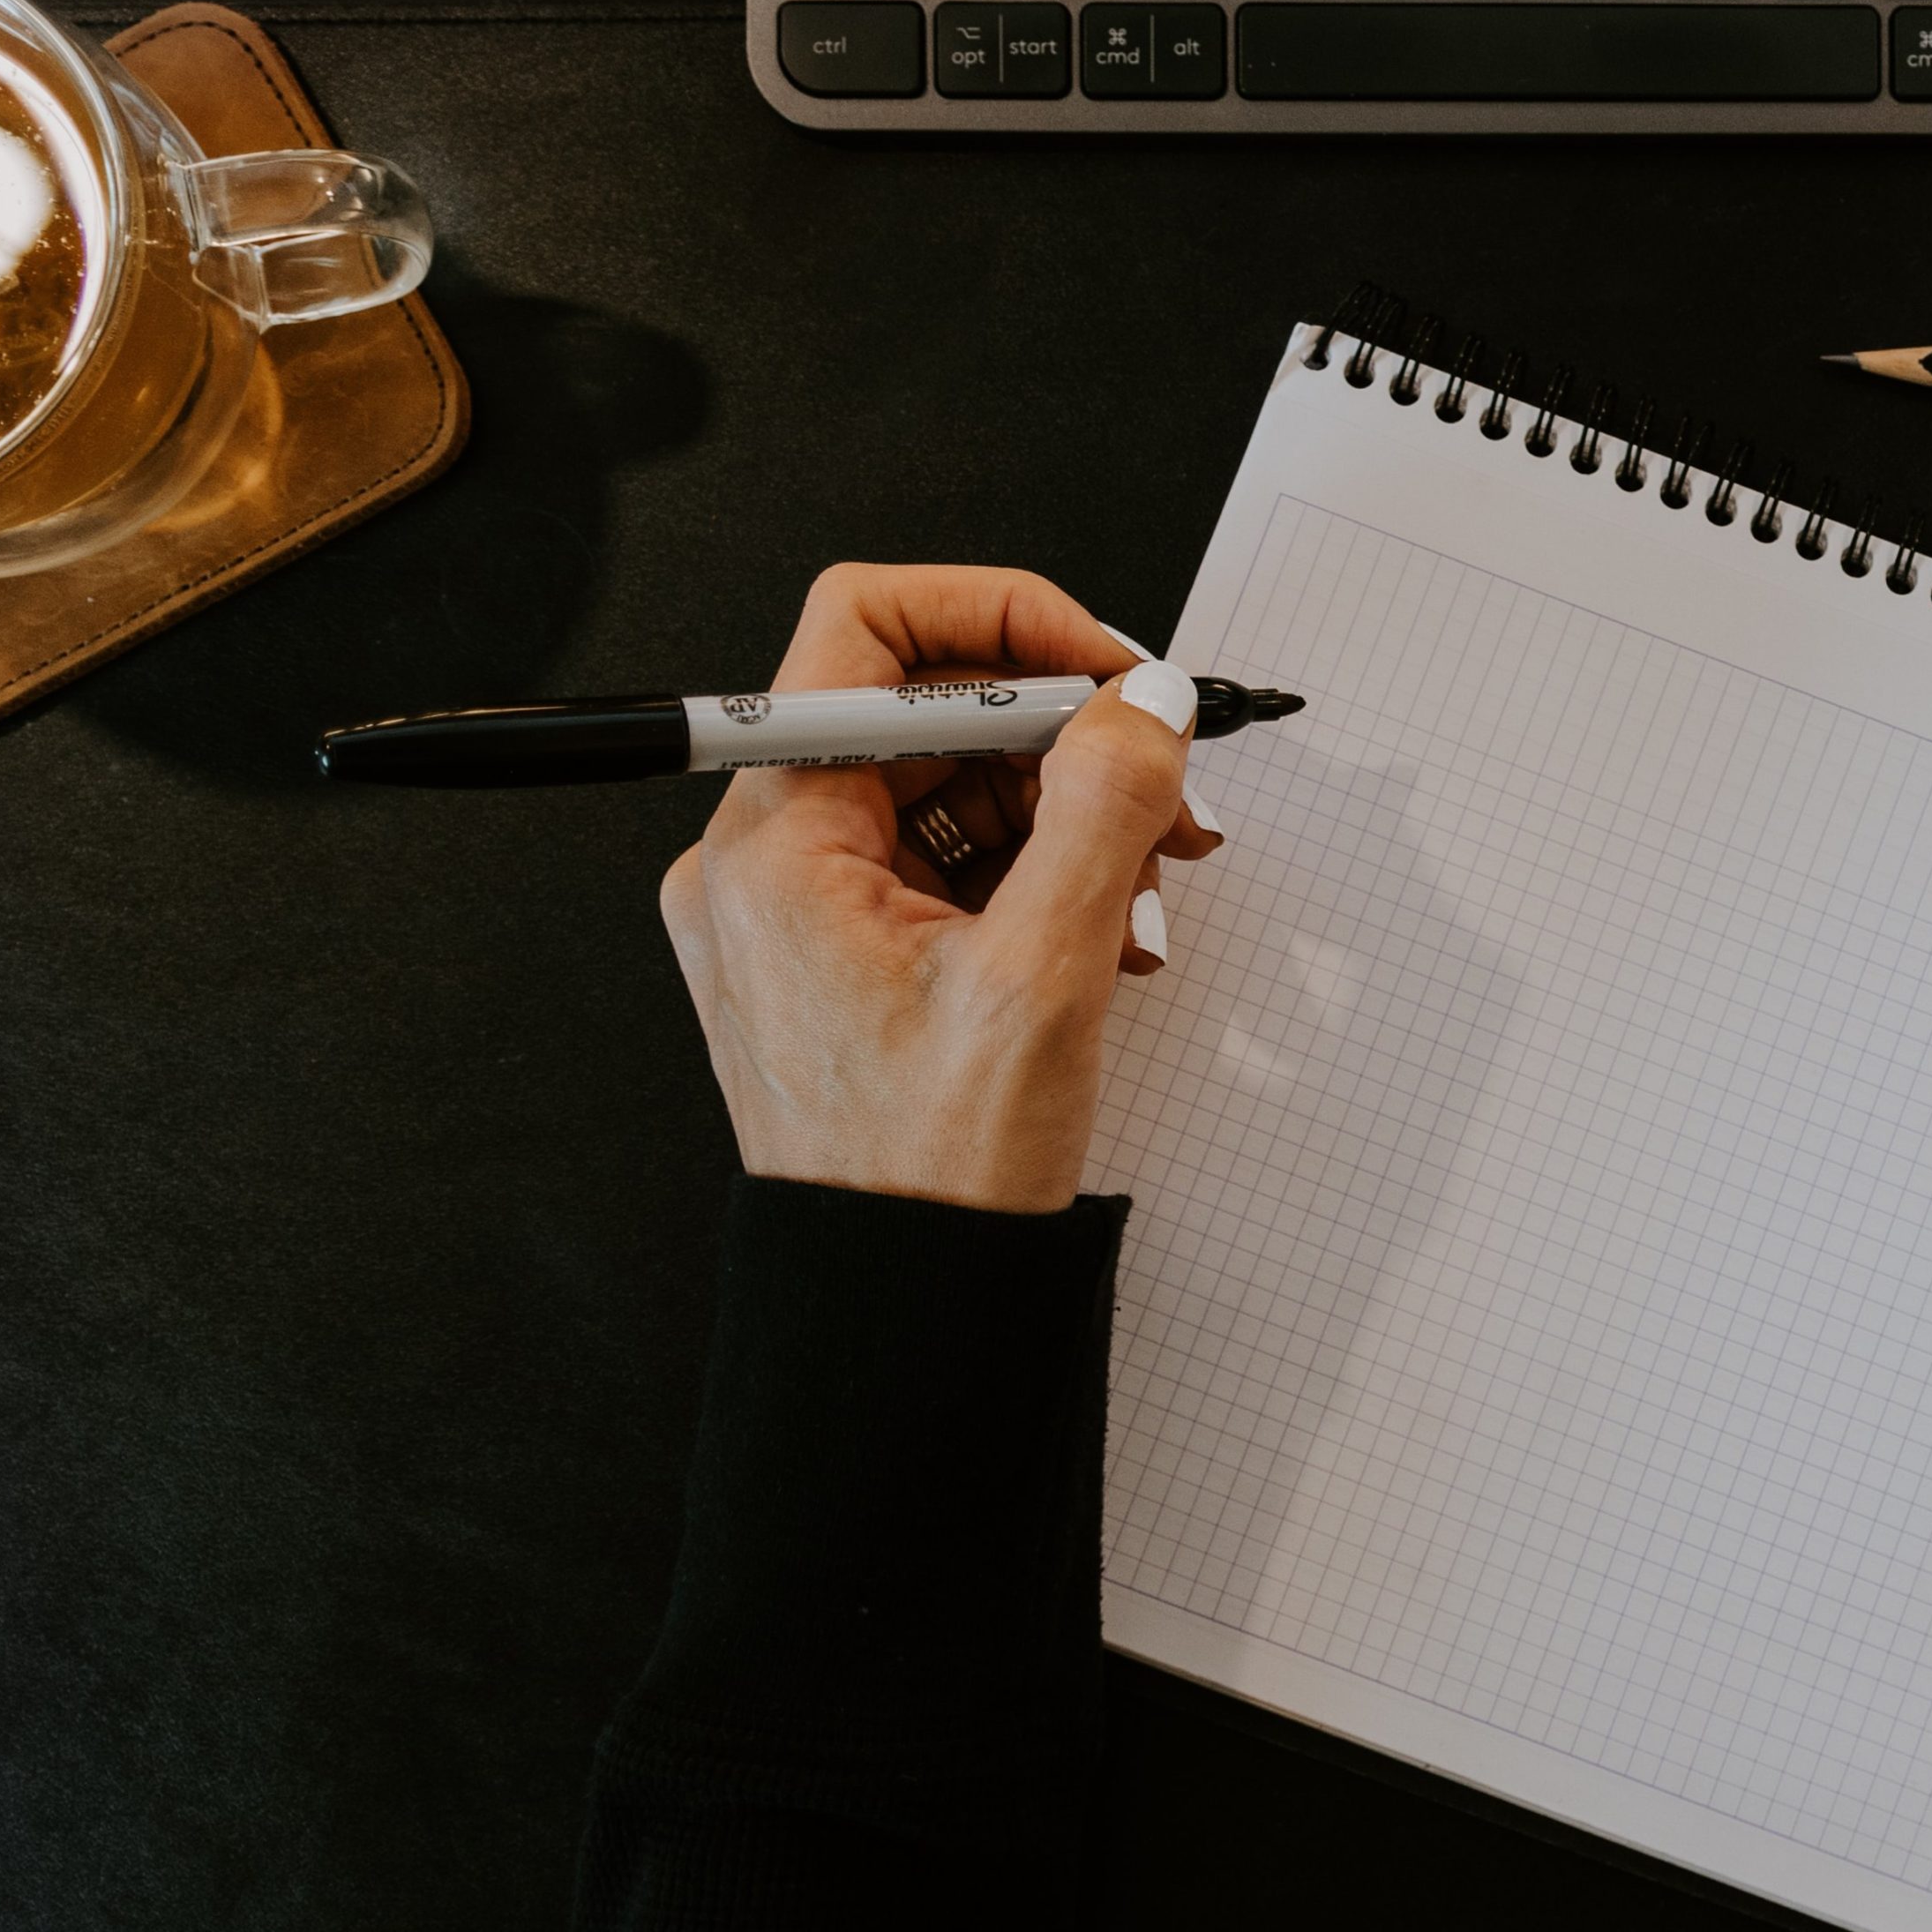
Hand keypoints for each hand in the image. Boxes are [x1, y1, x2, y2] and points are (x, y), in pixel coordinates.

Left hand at [660, 564, 1222, 1212]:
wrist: (901, 1312)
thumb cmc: (933, 1180)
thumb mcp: (1043, 978)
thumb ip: (1102, 810)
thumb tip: (1145, 700)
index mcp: (774, 843)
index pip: (865, 631)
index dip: (1003, 619)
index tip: (1107, 666)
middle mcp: (763, 862)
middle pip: (920, 712)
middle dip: (1062, 740)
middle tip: (1169, 787)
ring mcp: (796, 912)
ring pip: (942, 789)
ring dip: (1063, 817)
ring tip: (1148, 887)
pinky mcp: (836, 956)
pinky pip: (938, 865)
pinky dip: (1031, 878)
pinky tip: (1106, 932)